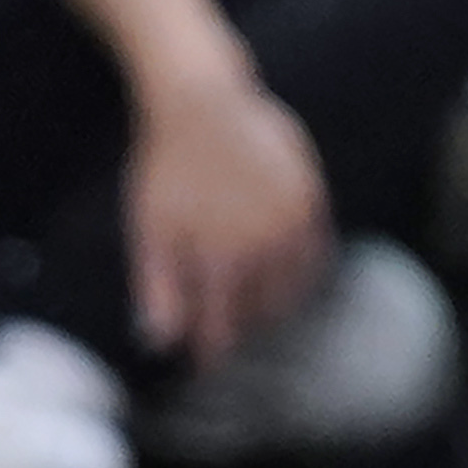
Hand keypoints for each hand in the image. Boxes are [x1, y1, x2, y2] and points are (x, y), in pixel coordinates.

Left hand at [123, 59, 330, 365]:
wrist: (204, 102)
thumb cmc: (166, 169)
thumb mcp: (150, 231)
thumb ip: (158, 289)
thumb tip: (161, 344)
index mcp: (223, 259)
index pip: (224, 326)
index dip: (213, 350)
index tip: (206, 364)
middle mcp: (266, 245)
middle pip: (263, 310)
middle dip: (246, 326)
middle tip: (231, 331)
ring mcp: (294, 219)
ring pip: (296, 284)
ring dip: (278, 301)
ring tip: (260, 307)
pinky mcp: (312, 194)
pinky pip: (317, 248)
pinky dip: (304, 267)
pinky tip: (287, 268)